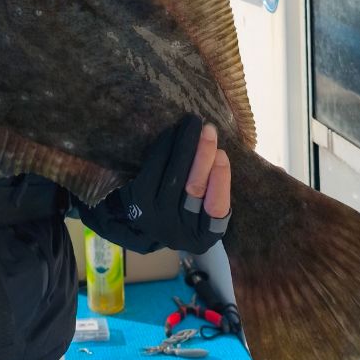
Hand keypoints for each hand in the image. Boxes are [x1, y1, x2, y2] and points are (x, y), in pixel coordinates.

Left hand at [117, 116, 231, 253]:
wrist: (136, 223)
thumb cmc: (179, 210)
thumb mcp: (200, 212)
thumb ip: (211, 191)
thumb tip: (216, 152)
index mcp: (202, 235)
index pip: (217, 209)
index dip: (221, 181)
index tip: (223, 154)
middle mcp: (180, 230)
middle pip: (195, 189)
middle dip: (204, 156)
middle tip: (210, 130)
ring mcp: (158, 215)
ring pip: (175, 175)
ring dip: (186, 145)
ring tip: (193, 124)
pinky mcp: (140, 200)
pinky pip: (155, 167)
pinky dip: (165, 147)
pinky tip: (172, 132)